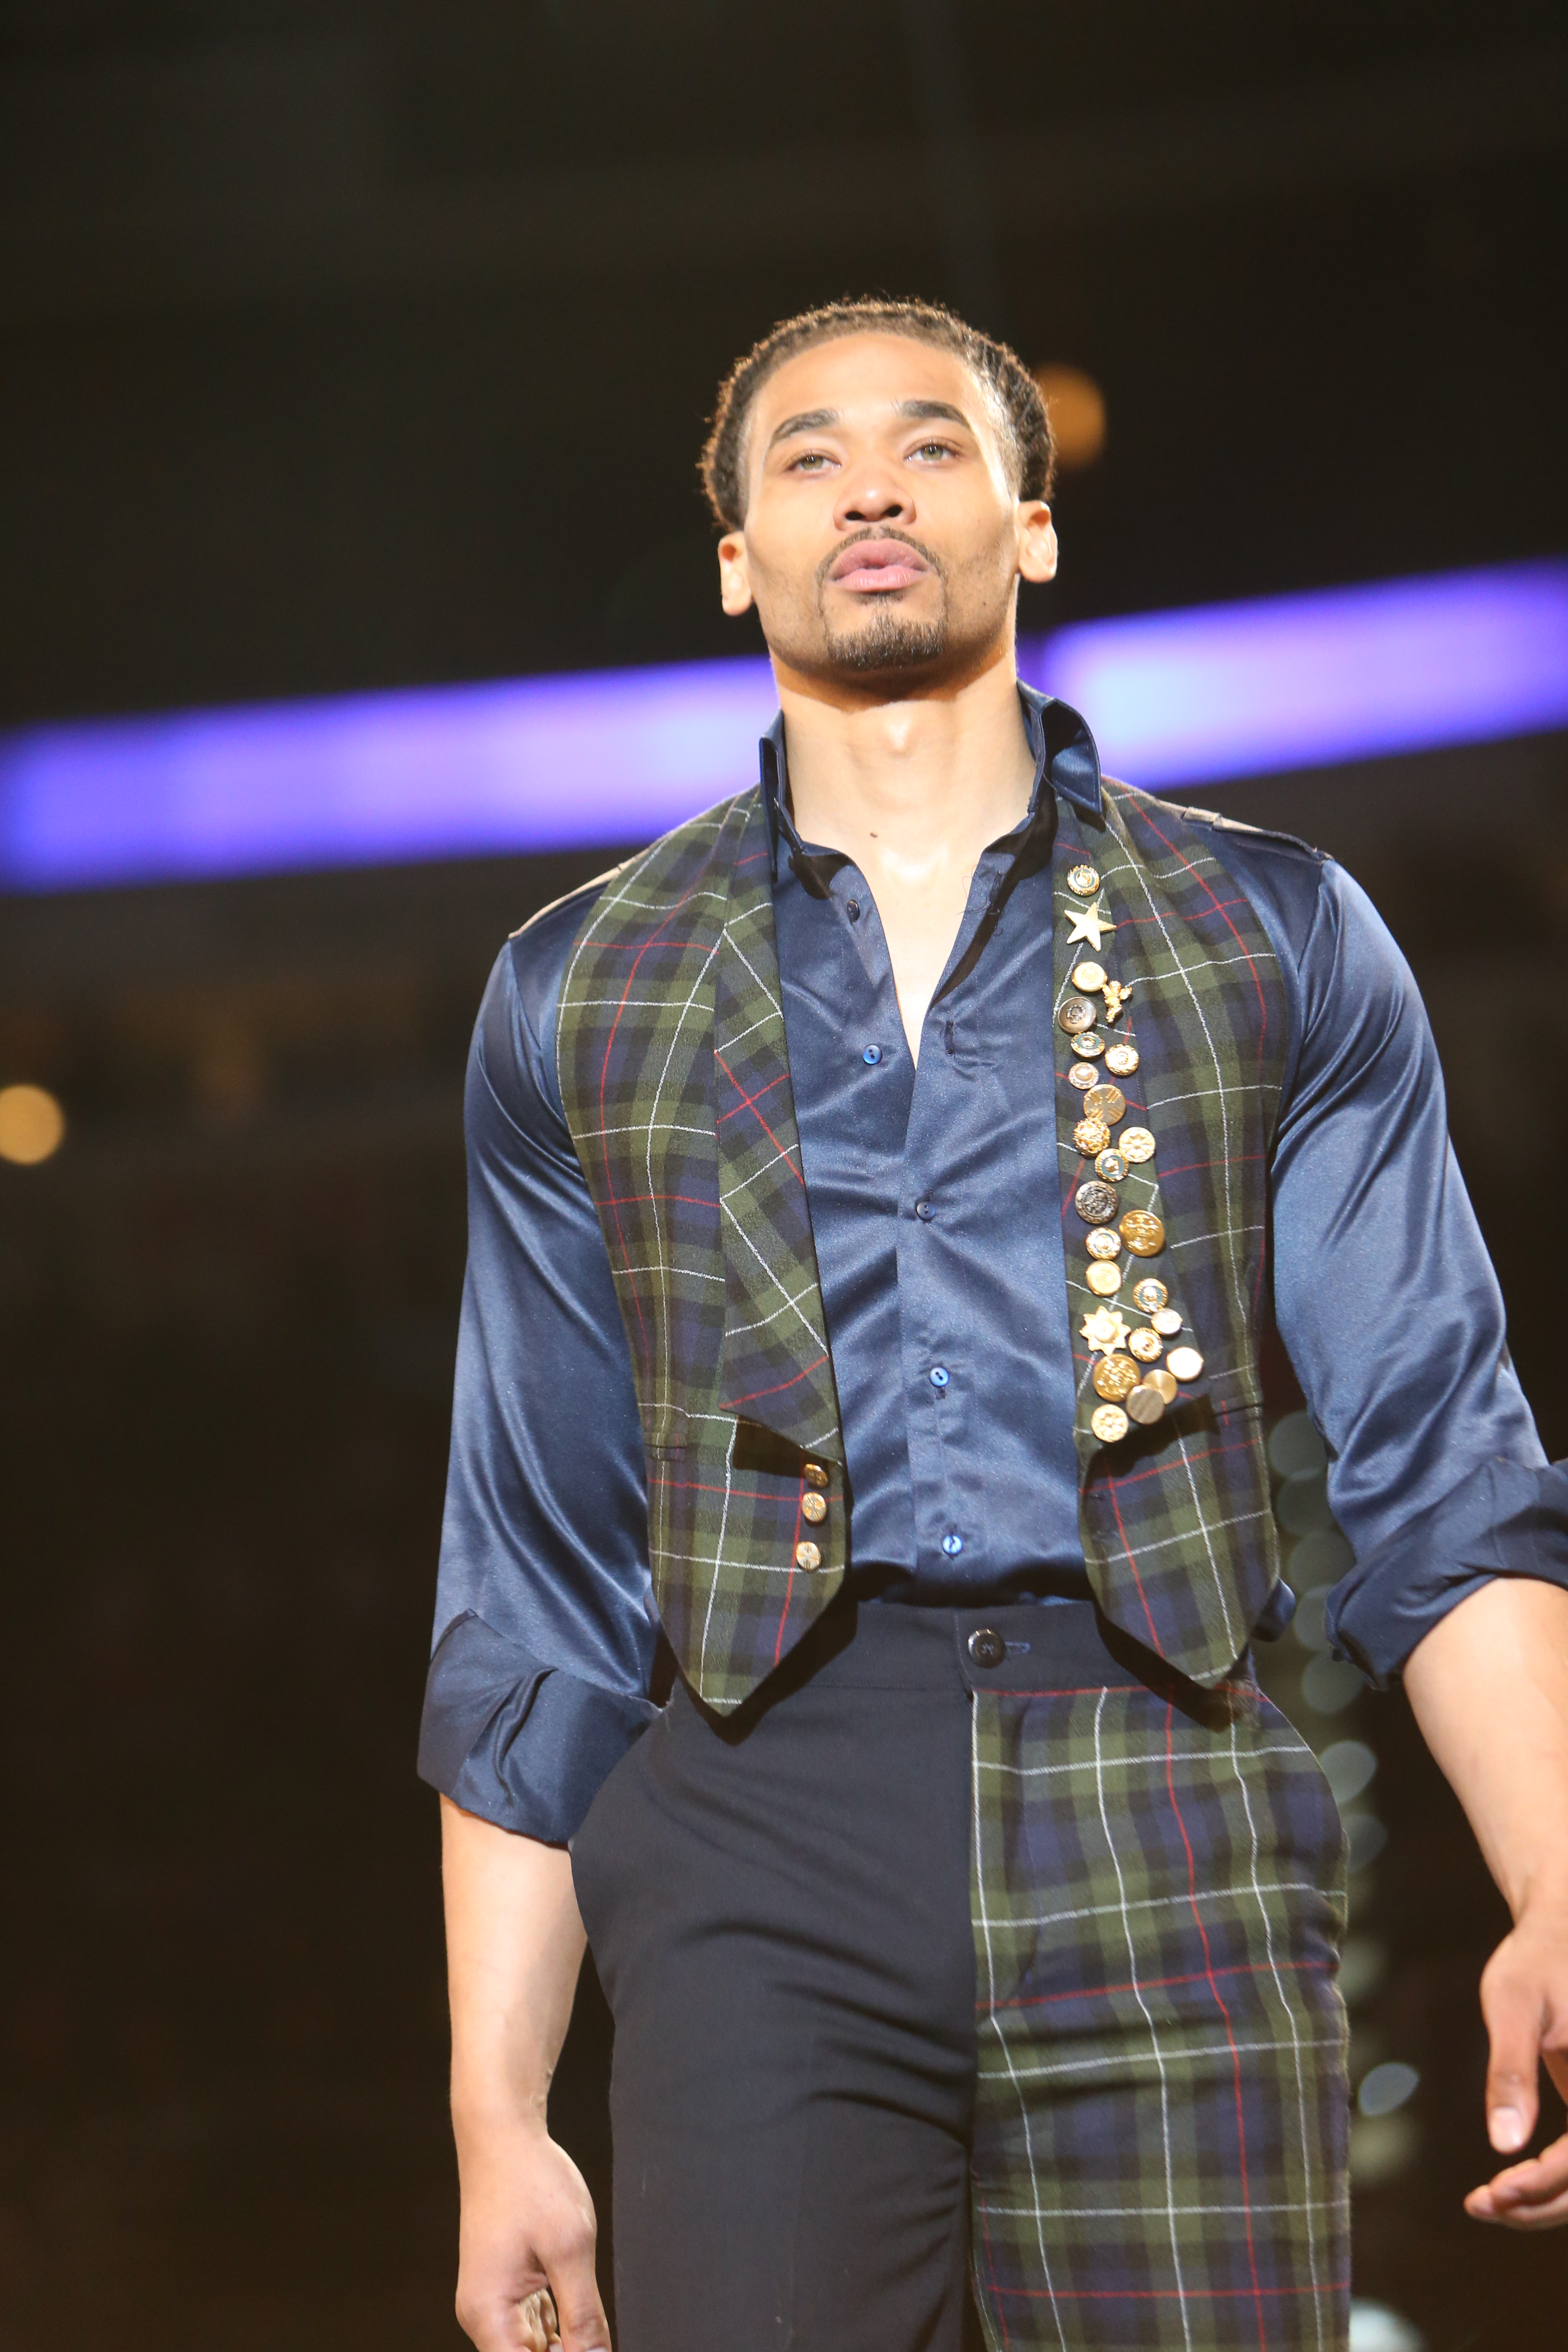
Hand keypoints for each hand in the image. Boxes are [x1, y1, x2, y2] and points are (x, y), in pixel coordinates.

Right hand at [455, 2120, 610, 2349]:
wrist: (502, 2133)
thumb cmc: (530, 2179)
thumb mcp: (570, 2248)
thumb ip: (585, 2315)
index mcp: (489, 2315)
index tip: (596, 2348)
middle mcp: (484, 2314)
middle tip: (598, 2336)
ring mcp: (493, 2299)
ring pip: (533, 2347)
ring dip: (566, 2345)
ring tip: (592, 2330)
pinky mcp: (505, 2283)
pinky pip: (534, 2322)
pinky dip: (560, 2326)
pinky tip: (583, 2321)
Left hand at [1464, 1905, 1567, 2228]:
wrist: (1560, 1929)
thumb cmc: (1537, 1960)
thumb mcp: (1514, 2004)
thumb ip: (1512, 2072)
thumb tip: (1504, 2144)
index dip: (1542, 2187)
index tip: (1493, 2190)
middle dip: (1541, 2206)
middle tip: (1480, 2204)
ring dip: (1547, 2202)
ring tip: (1485, 2202)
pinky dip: (1551, 2180)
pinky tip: (1508, 2182)